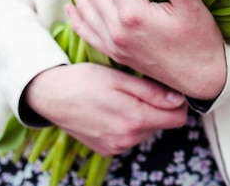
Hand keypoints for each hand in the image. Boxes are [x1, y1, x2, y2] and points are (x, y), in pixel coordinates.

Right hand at [25, 63, 187, 155]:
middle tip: (140, 88)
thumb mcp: (120, 78)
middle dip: (158, 108)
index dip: (178, 102)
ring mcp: (116, 147)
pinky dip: (128, 124)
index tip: (169, 89)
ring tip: (123, 97)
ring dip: (142, 115)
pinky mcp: (107, 150)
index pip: (177, 119)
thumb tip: (179, 99)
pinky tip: (113, 109)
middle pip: (162, 124)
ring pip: (146, 131)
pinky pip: (130, 138)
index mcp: (134, 119)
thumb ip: (151, 91)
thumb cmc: (84, 80)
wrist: (50, 95)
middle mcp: (127, 139)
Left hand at [64, 0, 226, 99]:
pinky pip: (88, 32)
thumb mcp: (191, 7)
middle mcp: (117, 30)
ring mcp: (113, 43)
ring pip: (86, 8)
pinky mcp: (116, 53)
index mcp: (134, 15)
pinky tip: (72, 5)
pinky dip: (77, 16)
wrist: (202, 80)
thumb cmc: (201, 42)